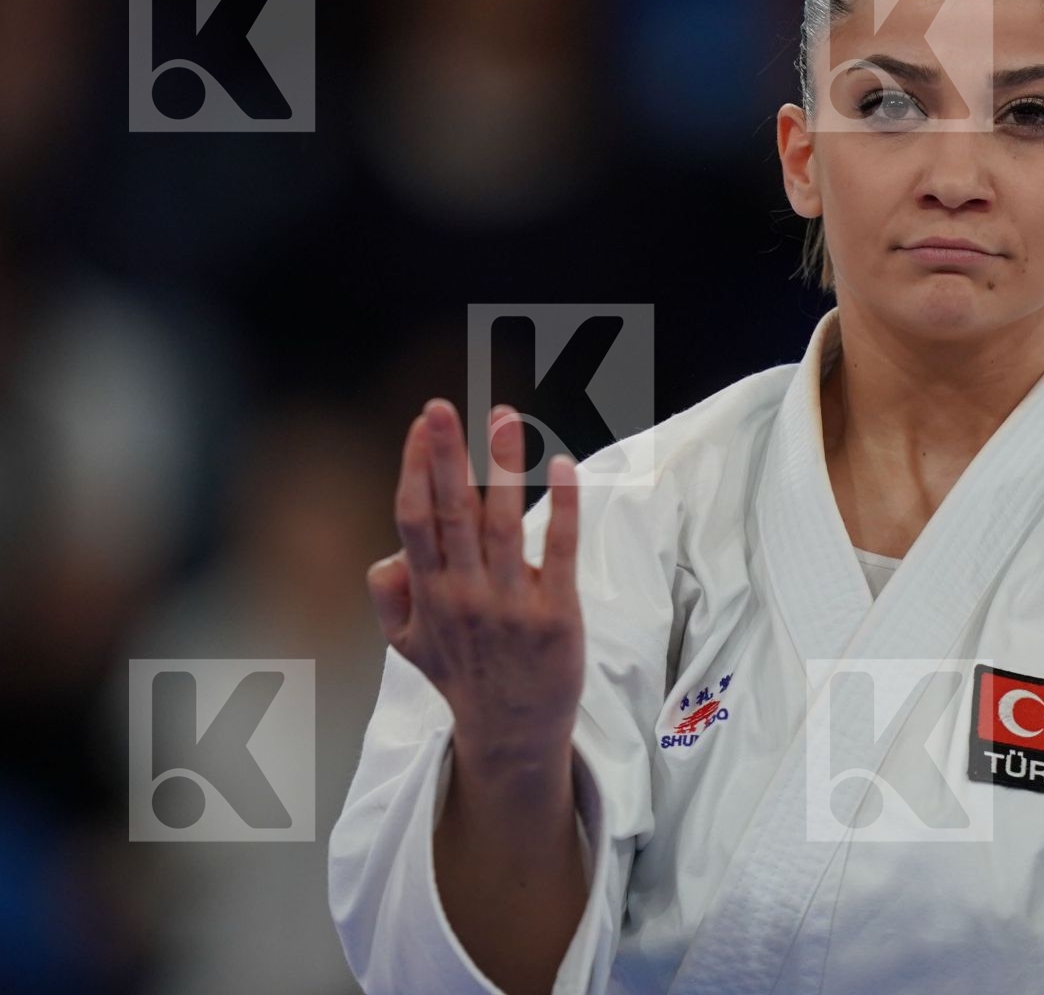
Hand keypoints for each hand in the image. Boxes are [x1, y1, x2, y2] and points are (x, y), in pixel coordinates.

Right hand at [366, 399, 584, 765]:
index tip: (420, 424)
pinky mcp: (556, 614)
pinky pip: (558, 551)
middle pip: (451, 512)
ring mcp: (511, 604)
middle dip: (445, 455)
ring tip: (506, 416)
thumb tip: (386, 554)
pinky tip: (563, 465)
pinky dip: (562, 507)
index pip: (414, 519)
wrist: (513, 732)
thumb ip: (389, 596)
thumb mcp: (407, 644)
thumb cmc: (463, 675)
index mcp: (428, 593)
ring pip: (502, 523)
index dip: (415, 469)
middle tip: (443, 405)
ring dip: (503, 466)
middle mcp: (464, 594)